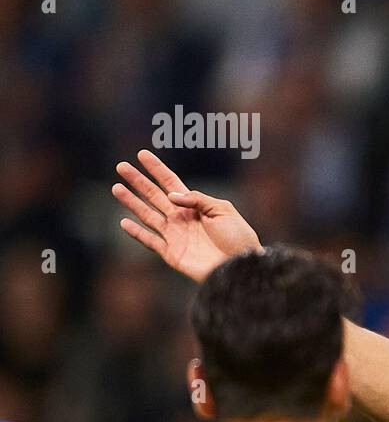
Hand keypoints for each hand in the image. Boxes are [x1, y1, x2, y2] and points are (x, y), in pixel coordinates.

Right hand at [113, 149, 260, 282]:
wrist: (239, 267)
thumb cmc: (237, 238)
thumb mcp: (223, 210)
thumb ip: (198, 199)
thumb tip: (171, 195)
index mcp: (195, 206)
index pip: (171, 183)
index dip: (157, 169)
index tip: (142, 155)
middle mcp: (181, 218)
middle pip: (154, 195)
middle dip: (138, 181)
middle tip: (121, 166)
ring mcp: (175, 236)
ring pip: (147, 214)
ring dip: (131, 202)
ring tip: (116, 188)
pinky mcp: (171, 254)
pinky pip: (150, 241)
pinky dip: (137, 232)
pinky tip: (124, 222)